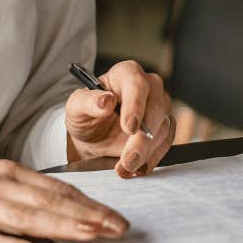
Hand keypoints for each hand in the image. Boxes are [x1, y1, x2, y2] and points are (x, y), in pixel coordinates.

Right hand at [0, 159, 128, 242]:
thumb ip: (21, 196)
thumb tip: (62, 210)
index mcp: (5, 173)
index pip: (57, 191)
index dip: (90, 205)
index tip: (117, 218)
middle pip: (48, 203)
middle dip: (88, 216)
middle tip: (119, 229)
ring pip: (22, 218)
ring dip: (59, 226)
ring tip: (90, 234)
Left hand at [65, 59, 174, 177]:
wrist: (94, 134)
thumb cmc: (86, 114)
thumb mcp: (76, 108)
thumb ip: (86, 101)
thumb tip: (105, 101)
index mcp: (126, 74)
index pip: (137, 85)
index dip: (135, 106)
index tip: (129, 128)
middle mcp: (149, 87)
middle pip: (156, 109)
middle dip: (142, 139)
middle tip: (128, 160)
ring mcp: (160, 107)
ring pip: (163, 128)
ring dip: (146, 153)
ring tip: (125, 169)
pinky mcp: (165, 127)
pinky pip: (166, 143)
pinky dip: (152, 159)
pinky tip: (137, 169)